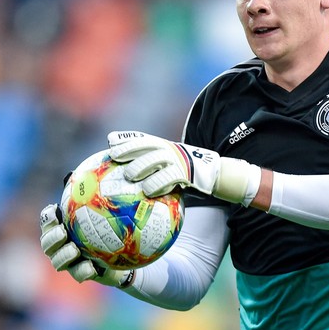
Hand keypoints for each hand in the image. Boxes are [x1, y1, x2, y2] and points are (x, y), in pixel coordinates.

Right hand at [39, 203, 132, 286]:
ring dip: (64, 255)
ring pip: (57, 262)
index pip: (48, 222)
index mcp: (62, 228)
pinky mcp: (81, 274)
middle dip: (51, 238)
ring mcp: (69, 262)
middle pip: (47, 244)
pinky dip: (83, 271)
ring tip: (75, 249)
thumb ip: (97, 195)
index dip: (47, 217)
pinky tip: (92, 267)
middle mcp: (61, 246)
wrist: (124, 253)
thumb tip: (96, 174)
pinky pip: (79, 275)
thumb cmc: (111, 226)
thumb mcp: (106, 209)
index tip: (55, 210)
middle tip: (63, 232)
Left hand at [107, 131, 260, 205]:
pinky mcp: (187, 173)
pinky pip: (169, 179)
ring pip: (155, 160)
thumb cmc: (189, 175)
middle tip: (114, 156)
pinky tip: (148, 191)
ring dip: (141, 166)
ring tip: (129, 175)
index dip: (126, 138)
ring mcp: (179, 160)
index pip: (142, 138)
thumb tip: (129, 179)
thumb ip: (154, 167)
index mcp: (165, 146)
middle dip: (129, 148)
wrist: (218, 175)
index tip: (110, 140)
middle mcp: (170, 150)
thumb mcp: (172, 166)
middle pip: (146, 145)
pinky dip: (157, 184)